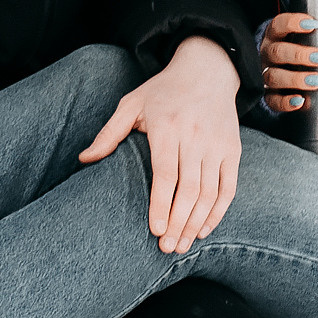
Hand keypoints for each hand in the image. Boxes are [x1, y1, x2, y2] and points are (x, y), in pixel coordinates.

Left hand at [79, 35, 241, 253]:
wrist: (207, 70)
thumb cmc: (162, 91)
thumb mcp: (131, 103)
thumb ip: (109, 133)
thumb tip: (84, 159)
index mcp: (168, 126)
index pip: (165, 173)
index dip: (161, 204)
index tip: (155, 229)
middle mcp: (195, 136)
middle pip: (189, 189)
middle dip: (178, 222)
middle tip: (166, 247)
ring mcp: (217, 144)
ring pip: (210, 192)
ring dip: (196, 223)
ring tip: (181, 245)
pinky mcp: (233, 150)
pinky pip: (228, 187)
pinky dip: (217, 212)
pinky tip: (203, 229)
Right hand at [262, 11, 317, 115]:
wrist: (283, 73)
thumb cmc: (299, 51)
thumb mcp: (303, 39)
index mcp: (275, 36)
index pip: (279, 25)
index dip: (293, 23)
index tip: (314, 24)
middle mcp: (267, 54)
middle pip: (277, 52)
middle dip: (299, 54)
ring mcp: (265, 74)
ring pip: (273, 76)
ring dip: (296, 79)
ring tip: (317, 81)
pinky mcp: (268, 94)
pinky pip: (272, 100)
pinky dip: (285, 102)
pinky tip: (300, 101)